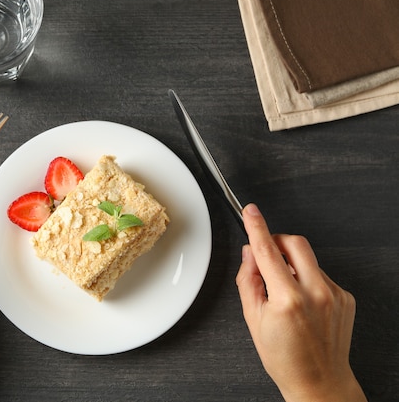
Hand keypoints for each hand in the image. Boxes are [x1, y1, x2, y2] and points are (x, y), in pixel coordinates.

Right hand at [236, 204, 365, 401]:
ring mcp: (335, 295)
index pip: (268, 252)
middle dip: (278, 240)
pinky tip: (302, 302)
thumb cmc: (285, 358)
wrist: (320, 381)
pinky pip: (321, 274)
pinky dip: (306, 279)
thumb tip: (250, 255)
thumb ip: (249, 281)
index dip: (257, 227)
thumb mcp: (253, 320)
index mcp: (288, 300)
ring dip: (292, 265)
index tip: (251, 212)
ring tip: (284, 291)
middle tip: (267, 253)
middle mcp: (316, 293)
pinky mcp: (345, 297)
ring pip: (308, 259)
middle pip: (296, 243)